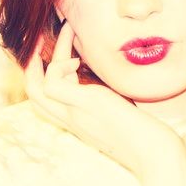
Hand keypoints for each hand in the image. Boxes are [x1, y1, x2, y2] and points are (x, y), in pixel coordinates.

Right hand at [24, 22, 185, 179]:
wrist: (153, 152)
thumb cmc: (145, 137)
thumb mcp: (119, 115)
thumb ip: (108, 103)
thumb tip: (108, 87)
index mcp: (78, 122)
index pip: (47, 101)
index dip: (45, 76)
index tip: (61, 54)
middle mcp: (71, 119)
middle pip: (33, 94)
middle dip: (31, 64)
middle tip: (39, 38)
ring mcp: (74, 114)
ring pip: (35, 88)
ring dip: (48, 55)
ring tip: (68, 33)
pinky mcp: (84, 104)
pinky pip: (52, 83)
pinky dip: (59, 65)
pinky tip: (78, 60)